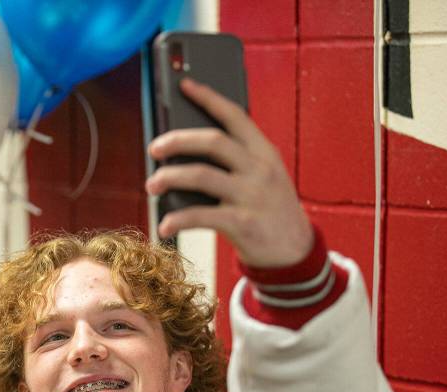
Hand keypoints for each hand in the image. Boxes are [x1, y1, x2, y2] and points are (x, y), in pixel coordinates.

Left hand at [145, 78, 312, 267]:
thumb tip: (186, 152)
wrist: (294, 251)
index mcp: (264, 152)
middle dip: (177, 140)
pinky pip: (201, 216)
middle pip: (212, 141)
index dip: (208, 98)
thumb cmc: (269, 210)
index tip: (185, 85)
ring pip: (201, 175)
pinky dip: (178, 220)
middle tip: (154, 148)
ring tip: (151, 186)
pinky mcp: (243, 223)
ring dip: (169, 177)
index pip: (234, 116)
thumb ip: (237, 161)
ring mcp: (252, 195)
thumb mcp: (263, 177)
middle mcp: (259, 168)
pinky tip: (165, 226)